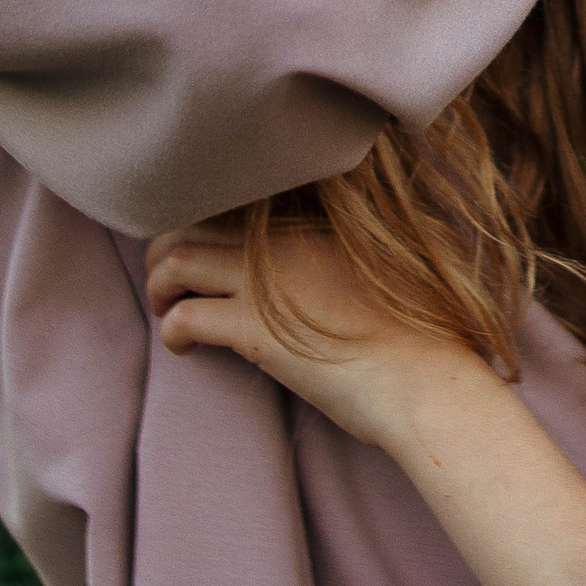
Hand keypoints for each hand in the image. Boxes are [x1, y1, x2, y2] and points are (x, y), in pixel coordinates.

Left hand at [144, 218, 471, 449]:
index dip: (210, 221)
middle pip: (197, 220)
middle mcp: (286, 242)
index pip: (240, 203)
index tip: (204, 248)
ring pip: (177, 259)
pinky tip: (183, 348)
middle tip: (165, 279)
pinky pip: (185, 315)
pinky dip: (171, 330)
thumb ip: (349, 257)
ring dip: (158, 284)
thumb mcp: (391, 273)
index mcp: (318, 225)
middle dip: (166, 247)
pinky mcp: (254, 329)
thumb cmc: (423, 341)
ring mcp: (267, 281)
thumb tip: (329, 270)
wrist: (427, 382)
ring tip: (163, 308)